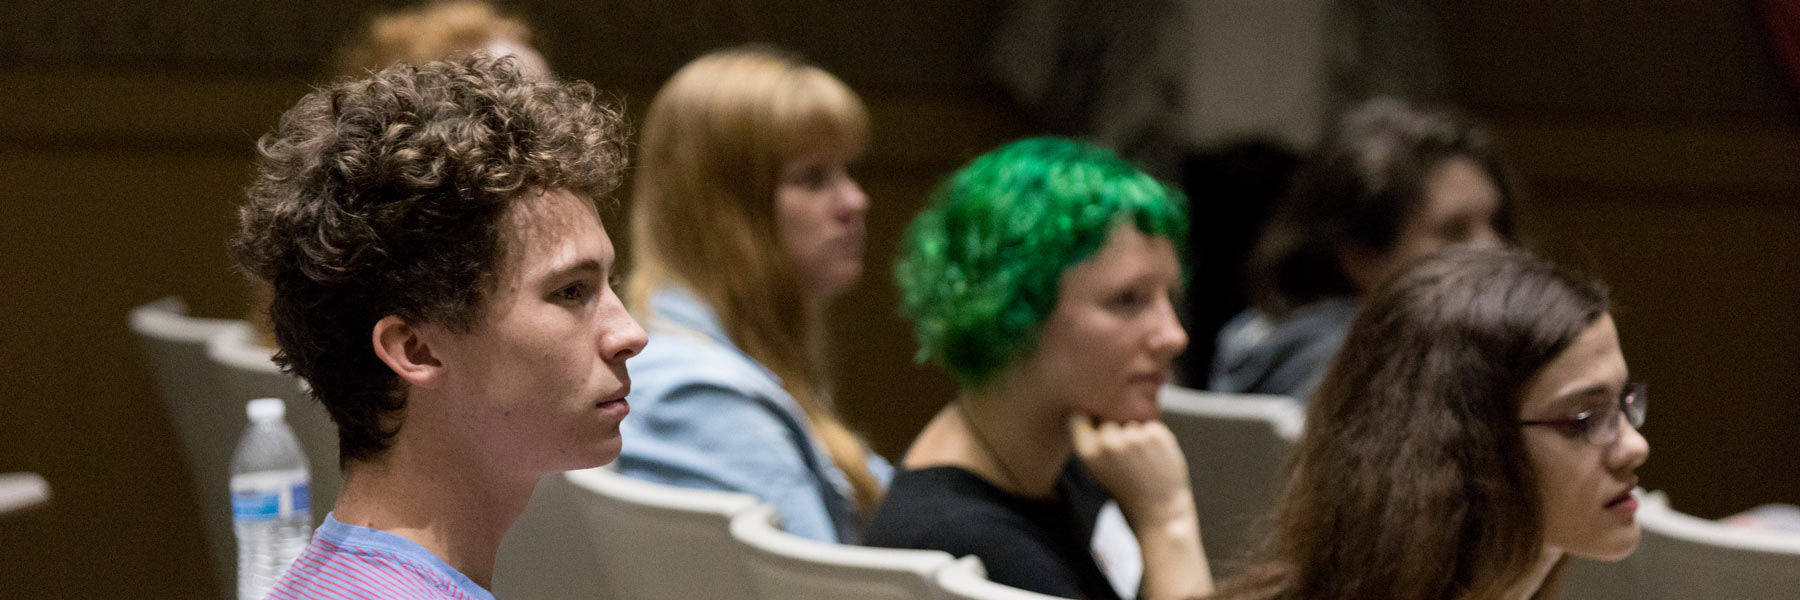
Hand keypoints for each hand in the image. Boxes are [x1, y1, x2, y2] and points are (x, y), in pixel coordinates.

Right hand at [1070, 414, 1212, 598]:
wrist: (1160, 511)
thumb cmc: (1128, 493)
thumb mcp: (1099, 472)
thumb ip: (1096, 445)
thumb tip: (1097, 414)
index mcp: (1087, 453)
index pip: (1078, 418)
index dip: (1088, 423)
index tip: (1095, 431)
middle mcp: (1108, 443)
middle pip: (1108, 422)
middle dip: (1116, 435)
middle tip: (1127, 462)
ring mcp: (1133, 437)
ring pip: (1131, 424)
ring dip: (1137, 437)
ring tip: (1143, 464)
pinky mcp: (1156, 434)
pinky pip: (1151, 426)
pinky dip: (1154, 439)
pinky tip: (1156, 460)